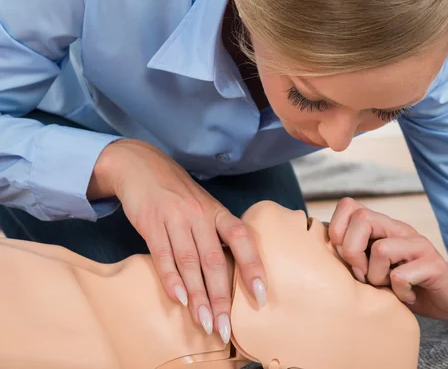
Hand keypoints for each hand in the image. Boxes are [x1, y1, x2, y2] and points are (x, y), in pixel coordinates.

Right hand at [88, 139, 267, 342]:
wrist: (142, 166)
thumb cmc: (180, 195)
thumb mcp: (204, 208)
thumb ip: (217, 236)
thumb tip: (234, 273)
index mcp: (218, 213)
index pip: (242, 239)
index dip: (253, 266)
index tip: (260, 296)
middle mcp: (200, 216)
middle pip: (214, 260)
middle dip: (221, 297)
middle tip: (225, 327)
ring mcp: (175, 219)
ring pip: (190, 263)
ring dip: (198, 296)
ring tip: (205, 322)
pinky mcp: (151, 224)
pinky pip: (163, 255)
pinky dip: (171, 279)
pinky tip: (179, 299)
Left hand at [328, 198, 447, 321]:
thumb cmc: (404, 283)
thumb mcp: (373, 268)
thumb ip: (353, 255)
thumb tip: (319, 251)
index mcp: (383, 226)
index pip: (349, 206)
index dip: (337, 229)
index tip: (343, 257)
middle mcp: (400, 229)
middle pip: (363, 218)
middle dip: (353, 251)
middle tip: (362, 275)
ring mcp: (418, 245)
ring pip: (381, 249)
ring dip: (377, 276)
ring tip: (387, 287)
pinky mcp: (434, 265)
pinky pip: (401, 275)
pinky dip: (398, 291)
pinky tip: (406, 295)